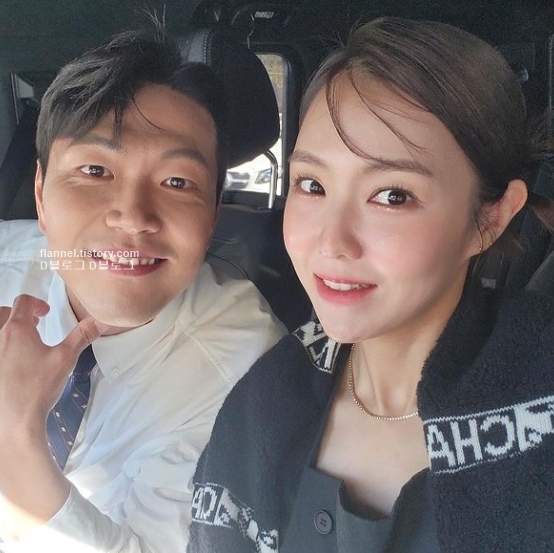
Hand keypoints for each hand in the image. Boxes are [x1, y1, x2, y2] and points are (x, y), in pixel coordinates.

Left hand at [0, 294, 102, 439]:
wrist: (14, 421)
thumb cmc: (35, 390)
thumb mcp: (66, 358)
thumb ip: (82, 336)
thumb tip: (97, 322)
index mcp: (16, 330)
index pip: (23, 302)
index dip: (37, 303)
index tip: (45, 312)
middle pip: (4, 314)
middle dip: (19, 314)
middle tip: (33, 323)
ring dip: (9, 330)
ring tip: (23, 340)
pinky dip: (4, 349)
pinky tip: (15, 362)